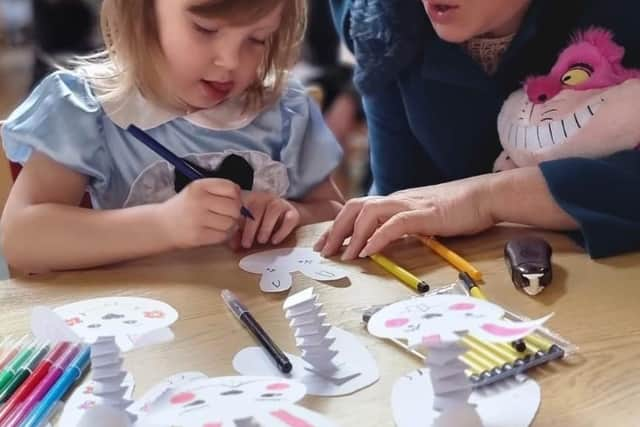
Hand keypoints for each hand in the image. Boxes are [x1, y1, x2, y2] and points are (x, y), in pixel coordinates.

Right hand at [158, 178, 241, 248]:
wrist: (161, 226)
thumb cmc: (184, 207)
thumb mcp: (197, 191)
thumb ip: (218, 192)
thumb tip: (245, 202)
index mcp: (199, 186)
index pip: (232, 188)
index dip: (236, 196)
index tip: (231, 201)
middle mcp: (199, 201)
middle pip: (235, 207)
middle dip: (235, 212)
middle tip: (228, 215)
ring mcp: (198, 219)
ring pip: (231, 223)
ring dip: (231, 225)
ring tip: (221, 224)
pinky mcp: (198, 236)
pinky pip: (224, 236)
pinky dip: (225, 235)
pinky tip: (217, 232)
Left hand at [239, 192, 300, 248]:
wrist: (288, 215)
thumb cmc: (263, 220)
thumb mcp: (248, 225)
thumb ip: (239, 233)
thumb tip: (233, 245)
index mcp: (250, 199)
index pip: (241, 205)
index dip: (235, 220)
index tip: (231, 234)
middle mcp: (265, 198)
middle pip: (257, 208)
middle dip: (250, 228)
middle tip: (246, 244)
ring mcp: (280, 203)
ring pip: (273, 210)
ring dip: (266, 227)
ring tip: (261, 241)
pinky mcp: (293, 212)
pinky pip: (289, 219)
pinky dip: (282, 231)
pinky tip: (275, 240)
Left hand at [314, 175, 495, 259]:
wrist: (484, 196)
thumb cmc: (456, 210)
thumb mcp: (421, 219)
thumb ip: (402, 227)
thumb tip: (383, 242)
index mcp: (394, 201)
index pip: (358, 209)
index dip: (338, 226)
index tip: (325, 244)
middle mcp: (396, 199)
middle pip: (355, 208)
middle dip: (336, 230)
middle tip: (324, 251)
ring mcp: (409, 204)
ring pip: (369, 213)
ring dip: (352, 235)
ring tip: (344, 255)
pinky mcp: (424, 214)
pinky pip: (394, 224)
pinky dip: (377, 237)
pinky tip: (368, 251)